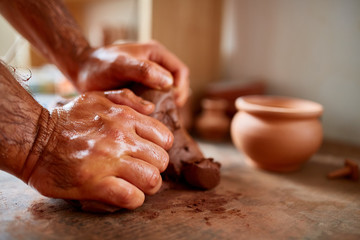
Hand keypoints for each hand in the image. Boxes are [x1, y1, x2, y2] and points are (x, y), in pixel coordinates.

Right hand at [26, 89, 173, 209]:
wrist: (33, 138)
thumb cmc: (67, 119)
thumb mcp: (97, 98)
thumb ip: (127, 99)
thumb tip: (151, 108)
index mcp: (125, 118)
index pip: (165, 138)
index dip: (160, 149)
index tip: (147, 154)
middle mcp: (121, 138)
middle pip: (162, 161)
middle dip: (155, 169)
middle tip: (141, 171)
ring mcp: (109, 161)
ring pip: (152, 180)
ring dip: (146, 187)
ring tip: (134, 184)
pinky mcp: (95, 184)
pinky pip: (131, 198)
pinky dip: (132, 200)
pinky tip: (123, 195)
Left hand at [76, 41, 189, 106]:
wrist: (82, 71)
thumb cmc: (99, 64)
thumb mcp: (120, 64)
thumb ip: (144, 70)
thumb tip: (169, 82)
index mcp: (156, 54)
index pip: (181, 71)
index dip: (180, 88)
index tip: (172, 102)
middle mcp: (156, 66)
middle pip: (177, 85)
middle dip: (174, 99)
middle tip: (164, 112)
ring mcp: (150, 79)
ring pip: (167, 95)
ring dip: (165, 106)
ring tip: (156, 115)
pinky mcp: (142, 90)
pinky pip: (156, 101)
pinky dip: (155, 109)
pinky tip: (147, 116)